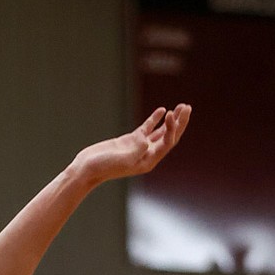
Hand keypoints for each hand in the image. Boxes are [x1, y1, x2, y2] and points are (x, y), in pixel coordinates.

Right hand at [74, 105, 189, 185]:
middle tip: (187, 107)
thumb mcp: (122, 159)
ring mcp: (139, 147)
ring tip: (180, 106)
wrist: (87, 168)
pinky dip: (155, 119)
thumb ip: (137, 149)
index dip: (172, 127)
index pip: (167, 142)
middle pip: (169, 136)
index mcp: (148, 161)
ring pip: (160, 131)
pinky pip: (146, 128)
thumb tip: (146, 139)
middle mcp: (147, 155)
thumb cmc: (103, 166)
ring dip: (171, 119)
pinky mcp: (130, 141)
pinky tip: (161, 110)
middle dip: (179, 122)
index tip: (170, 113)